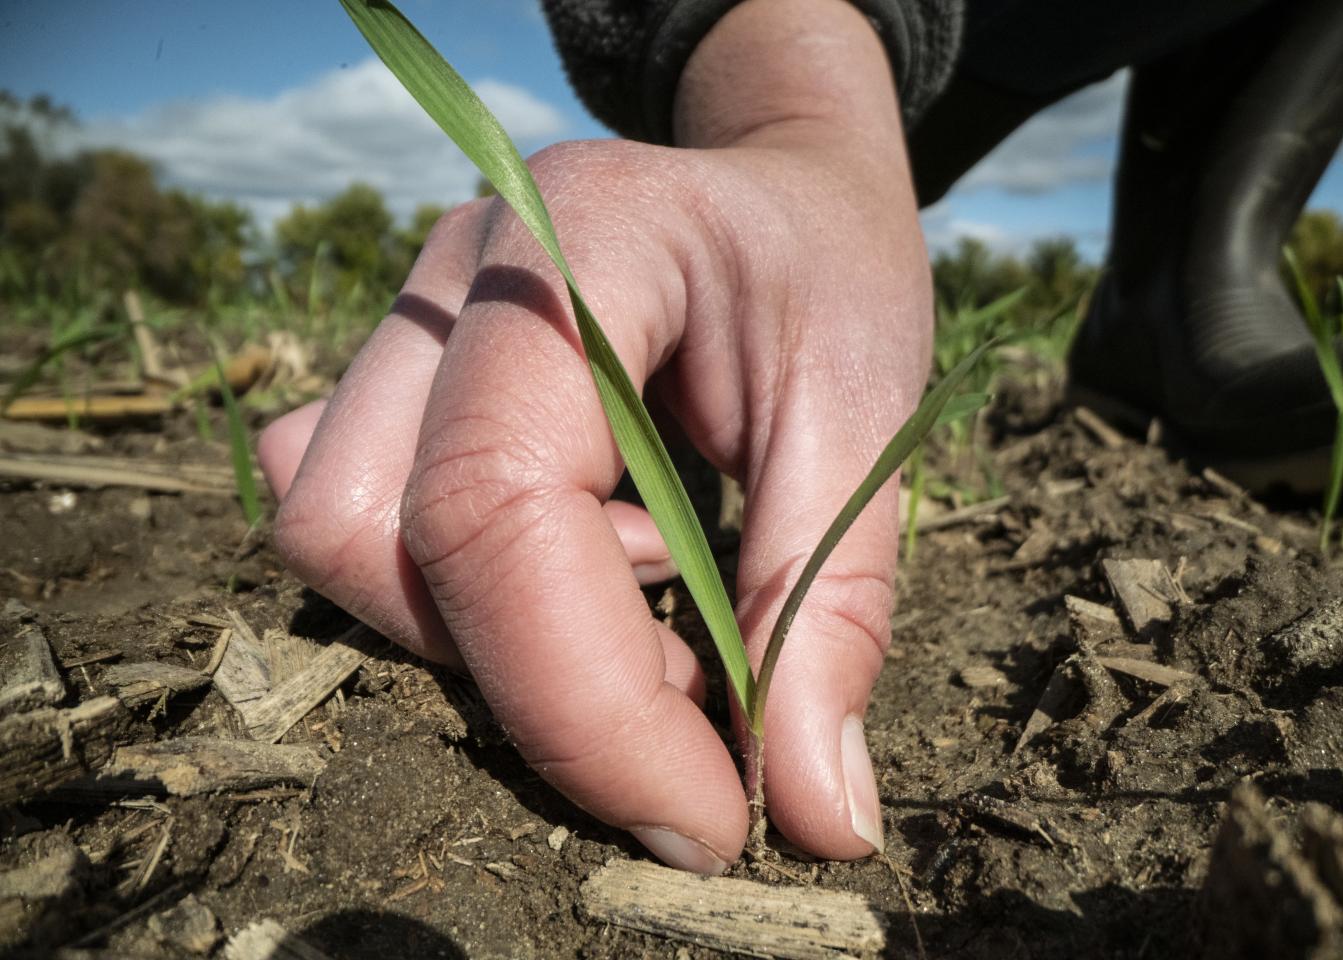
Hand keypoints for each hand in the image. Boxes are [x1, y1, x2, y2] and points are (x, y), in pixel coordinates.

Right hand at [257, 0, 930, 871]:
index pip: (494, 507)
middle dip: (536, 680)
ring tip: (651, 596)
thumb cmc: (831, 270)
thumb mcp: (870, 422)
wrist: (780, 179)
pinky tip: (584, 556)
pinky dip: (465, 597)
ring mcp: (402, 321)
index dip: (586, 707)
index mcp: (573, 246)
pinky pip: (358, 525)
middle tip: (698, 687)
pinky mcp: (394, 378)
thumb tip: (814, 820)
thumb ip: (828, 610)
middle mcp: (450, 278)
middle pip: (371, 541)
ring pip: (341, 544)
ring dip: (496, 637)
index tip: (709, 819)